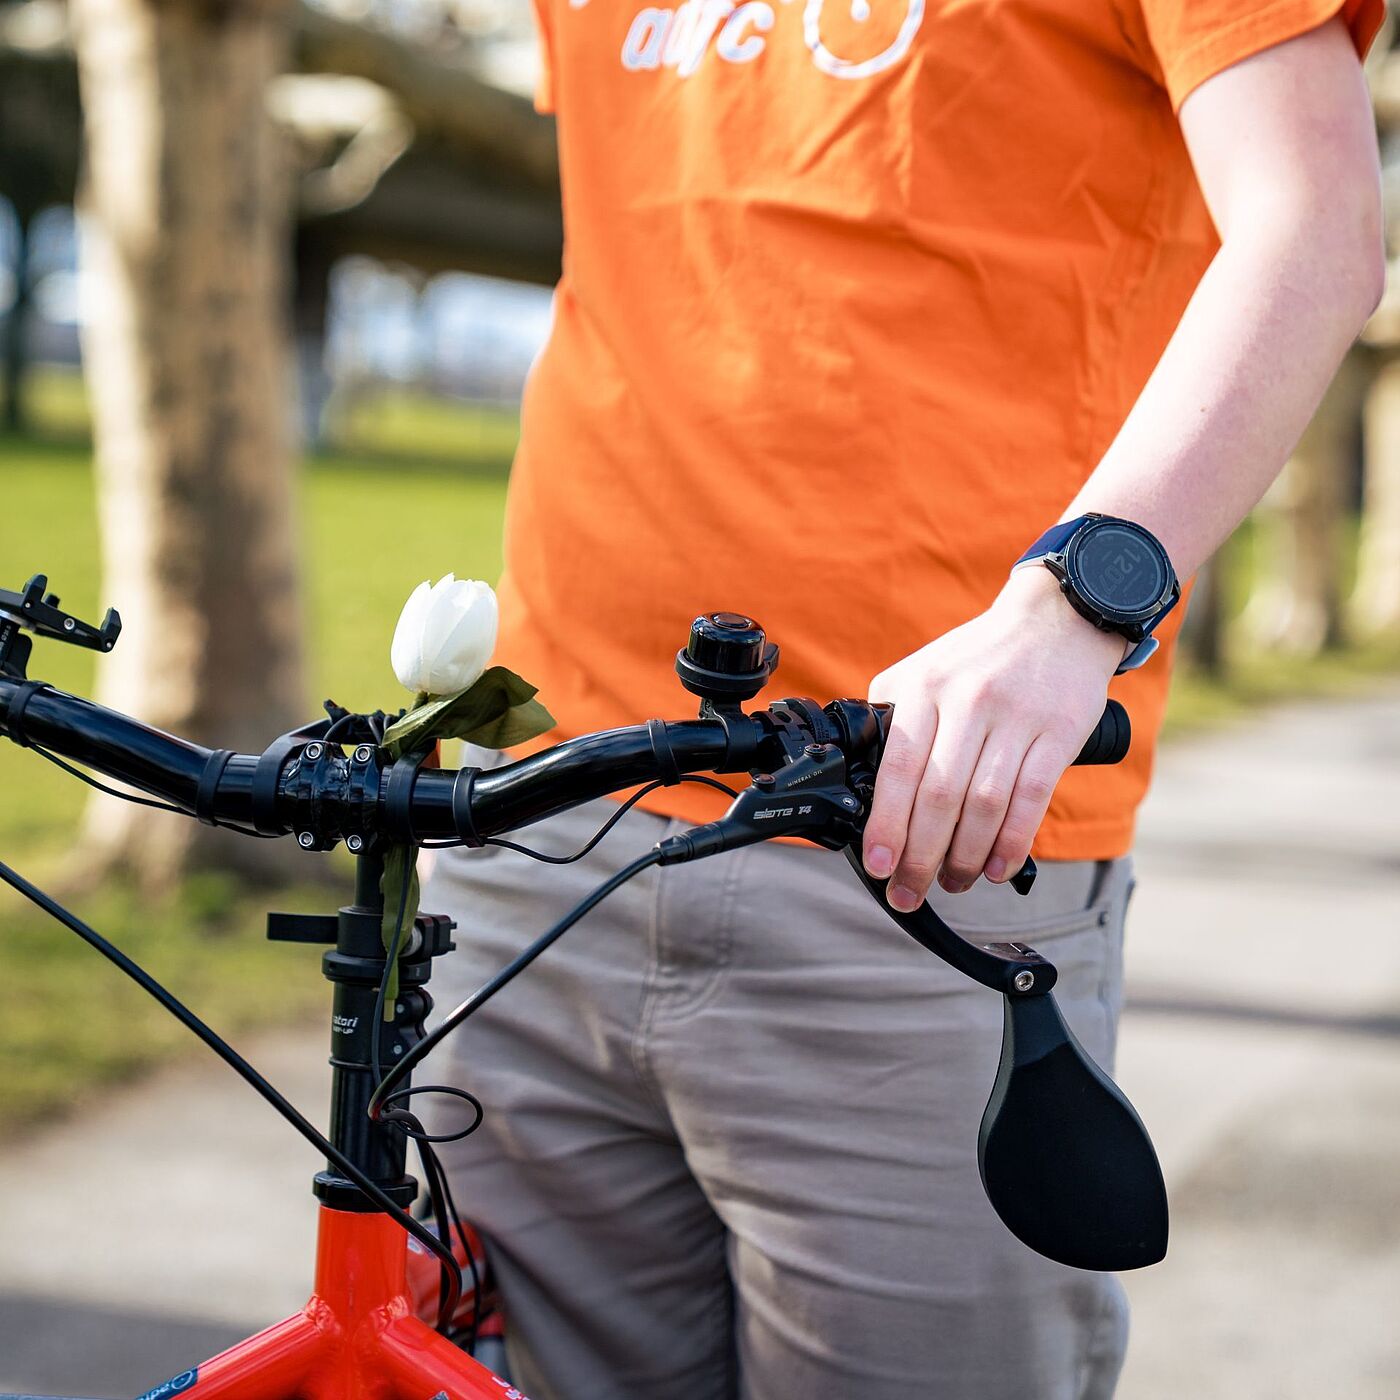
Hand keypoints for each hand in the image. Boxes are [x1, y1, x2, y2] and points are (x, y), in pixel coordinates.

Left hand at [862, 567, 1125, 910]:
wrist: (1057, 618)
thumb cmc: (979, 658)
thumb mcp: (923, 671)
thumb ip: (894, 721)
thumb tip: (866, 788)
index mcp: (924, 688)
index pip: (899, 767)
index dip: (887, 822)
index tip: (878, 865)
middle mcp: (968, 701)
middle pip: (940, 795)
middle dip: (921, 856)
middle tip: (909, 892)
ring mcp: (1016, 717)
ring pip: (985, 803)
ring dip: (965, 856)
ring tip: (953, 884)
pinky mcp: (1059, 732)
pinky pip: (1031, 798)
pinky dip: (1012, 842)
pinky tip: (997, 868)